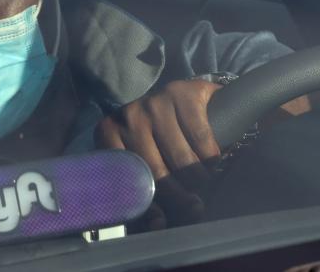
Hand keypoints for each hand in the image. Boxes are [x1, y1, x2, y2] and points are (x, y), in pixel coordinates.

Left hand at [95, 80, 221, 228]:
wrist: (186, 99)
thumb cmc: (160, 141)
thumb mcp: (144, 164)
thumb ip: (144, 196)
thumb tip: (158, 226)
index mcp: (108, 134)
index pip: (126, 178)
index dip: (146, 205)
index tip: (163, 222)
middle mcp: (126, 116)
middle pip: (155, 172)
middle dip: (179, 196)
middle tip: (194, 206)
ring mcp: (153, 102)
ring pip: (181, 159)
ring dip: (198, 178)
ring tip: (201, 179)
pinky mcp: (180, 93)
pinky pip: (201, 139)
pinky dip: (211, 157)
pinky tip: (211, 159)